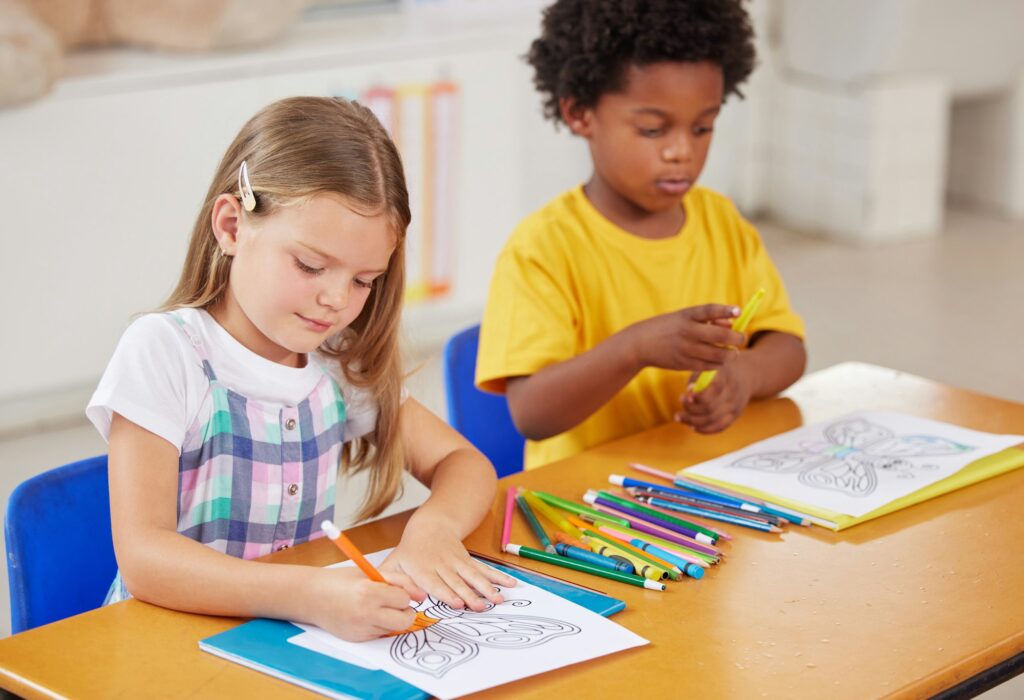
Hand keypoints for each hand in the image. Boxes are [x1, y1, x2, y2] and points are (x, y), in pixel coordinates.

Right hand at [304, 565, 425, 641]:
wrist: (311, 597)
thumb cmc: (341, 581)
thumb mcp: (370, 573)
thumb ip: (398, 581)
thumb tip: (422, 595)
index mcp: (369, 592)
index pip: (404, 599)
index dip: (403, 593)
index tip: (394, 590)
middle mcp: (366, 614)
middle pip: (405, 620)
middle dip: (405, 611)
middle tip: (394, 603)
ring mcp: (361, 629)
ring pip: (394, 629)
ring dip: (393, 619)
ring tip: (381, 608)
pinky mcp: (358, 640)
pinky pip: (380, 634)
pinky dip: (380, 626)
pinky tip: (367, 616)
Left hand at [382, 513, 515, 611]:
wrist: (430, 525)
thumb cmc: (410, 550)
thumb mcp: (395, 561)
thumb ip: (387, 578)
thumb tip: (379, 595)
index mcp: (423, 568)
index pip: (436, 582)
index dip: (447, 592)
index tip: (457, 602)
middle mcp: (442, 565)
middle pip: (457, 581)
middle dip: (470, 594)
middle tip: (481, 606)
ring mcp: (457, 561)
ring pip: (473, 575)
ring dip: (487, 587)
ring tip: (499, 598)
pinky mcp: (468, 560)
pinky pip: (483, 569)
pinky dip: (497, 576)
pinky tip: (510, 584)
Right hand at [627, 304, 743, 372]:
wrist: (640, 344)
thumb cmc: (667, 327)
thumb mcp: (683, 317)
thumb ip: (707, 319)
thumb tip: (732, 324)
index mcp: (686, 316)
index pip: (709, 311)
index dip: (725, 310)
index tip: (738, 311)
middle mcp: (687, 332)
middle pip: (720, 336)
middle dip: (736, 338)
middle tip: (741, 338)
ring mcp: (686, 349)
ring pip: (719, 354)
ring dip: (731, 354)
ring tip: (733, 352)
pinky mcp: (685, 364)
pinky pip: (710, 365)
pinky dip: (719, 363)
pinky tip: (719, 360)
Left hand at [676, 355, 754, 433]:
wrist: (745, 376)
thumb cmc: (718, 372)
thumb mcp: (708, 368)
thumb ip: (697, 378)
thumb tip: (689, 390)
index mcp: (726, 377)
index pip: (714, 389)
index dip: (699, 396)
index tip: (685, 396)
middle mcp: (732, 393)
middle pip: (710, 407)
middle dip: (690, 409)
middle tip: (679, 404)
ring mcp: (735, 406)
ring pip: (713, 419)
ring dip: (693, 420)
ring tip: (679, 417)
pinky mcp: (735, 416)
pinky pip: (720, 427)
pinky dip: (704, 429)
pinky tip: (692, 426)